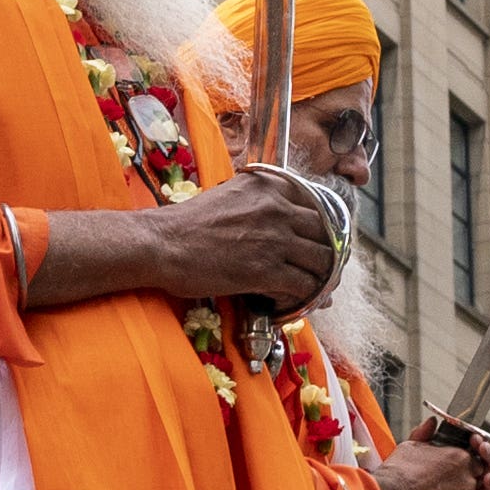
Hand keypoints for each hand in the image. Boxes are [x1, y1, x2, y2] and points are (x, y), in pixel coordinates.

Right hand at [154, 175, 340, 312]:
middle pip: (326, 233)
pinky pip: (304, 287)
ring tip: (312, 290)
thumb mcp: (228, 193)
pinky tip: (289, 302)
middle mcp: (278, 208)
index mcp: (270, 186)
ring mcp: (275, 239)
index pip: (318, 204)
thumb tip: (277, 217)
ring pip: (322, 262)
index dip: (323, 227)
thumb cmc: (186, 223)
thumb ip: (258, 199)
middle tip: (321, 269)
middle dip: (328, 253)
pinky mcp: (267, 270)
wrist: (161, 244)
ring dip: (320, 279)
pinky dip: (302, 298)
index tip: (320, 242)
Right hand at [365, 433, 489, 489]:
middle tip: (478, 478)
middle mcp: (468, 479)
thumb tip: (433, 422)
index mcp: (459, 457)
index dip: (475, 457)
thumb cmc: (396, 473)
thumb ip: (426, 435)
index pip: (476, 458)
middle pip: (484, 476)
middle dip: (483, 476)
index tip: (471, 457)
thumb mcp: (410, 447)